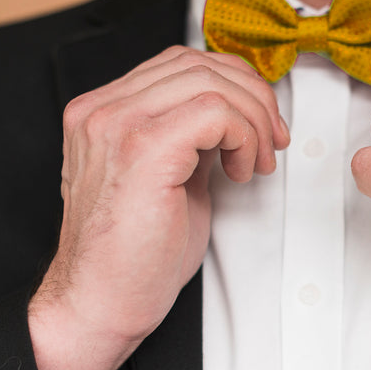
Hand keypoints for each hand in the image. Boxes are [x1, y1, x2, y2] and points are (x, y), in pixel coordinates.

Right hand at [29, 46, 288, 369]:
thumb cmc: (132, 258)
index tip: (260, 126)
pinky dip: (242, 136)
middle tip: (271, 141)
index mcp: (102, 113)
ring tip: (255, 162)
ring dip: (252, 119)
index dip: (233, 85)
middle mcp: (102, 111)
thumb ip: (192, 140)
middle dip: (252, 97)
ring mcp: (116, 125)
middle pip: (197, 63)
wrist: (98, 306)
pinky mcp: (141, 150)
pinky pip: (214, 112)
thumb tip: (236, 117)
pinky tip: (239, 172)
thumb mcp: (169, 181)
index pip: (179, 63)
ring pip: (209, 81)